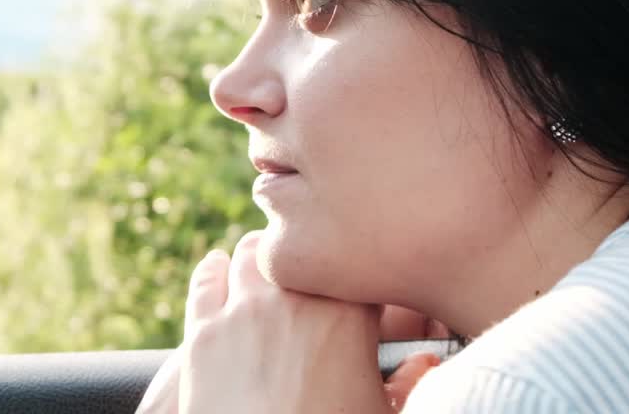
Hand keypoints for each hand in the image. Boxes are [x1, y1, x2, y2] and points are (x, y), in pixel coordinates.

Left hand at [136, 231, 441, 413]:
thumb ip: (410, 382)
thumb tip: (424, 363)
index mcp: (348, 312)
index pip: (354, 263)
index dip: (354, 267)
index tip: (353, 278)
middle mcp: (294, 298)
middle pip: (298, 247)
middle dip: (302, 257)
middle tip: (306, 272)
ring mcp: (244, 312)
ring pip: (248, 253)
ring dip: (259, 256)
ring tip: (263, 262)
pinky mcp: (203, 333)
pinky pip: (205, 281)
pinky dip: (213, 271)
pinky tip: (218, 267)